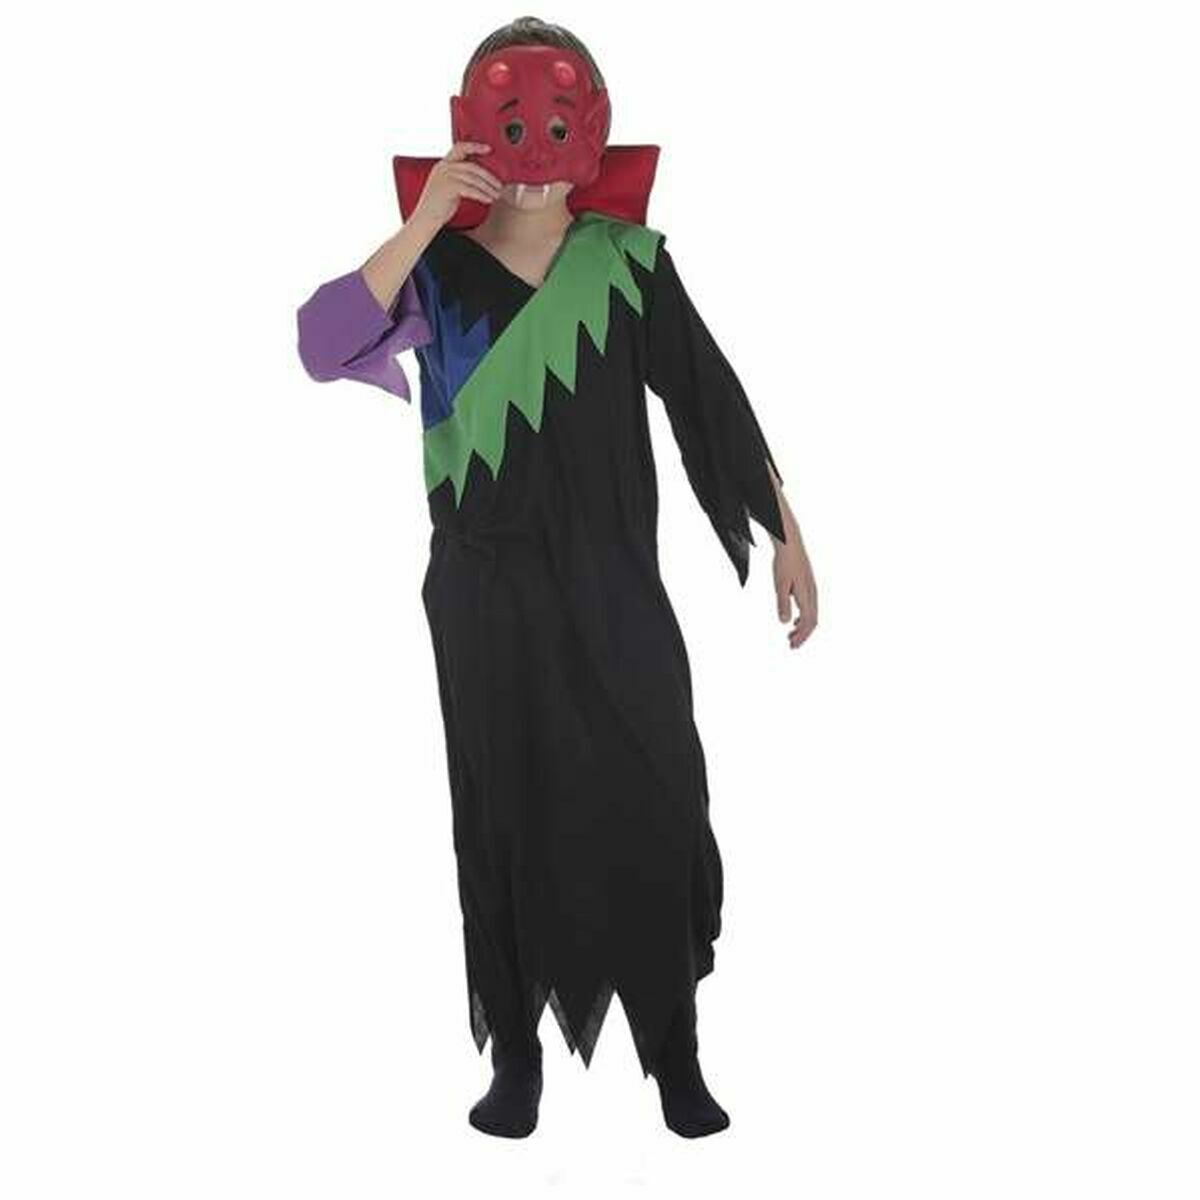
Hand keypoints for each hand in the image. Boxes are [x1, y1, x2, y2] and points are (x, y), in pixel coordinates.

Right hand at [412, 140, 503, 229]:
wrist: (425, 219)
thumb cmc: (437, 207)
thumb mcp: (447, 187)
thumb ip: (459, 179)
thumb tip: (479, 179)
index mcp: (442, 165)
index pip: (459, 148)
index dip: (474, 146)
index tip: (488, 148)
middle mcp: (443, 168)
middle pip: (472, 166)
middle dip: (488, 176)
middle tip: (499, 185)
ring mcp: (445, 177)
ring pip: (473, 179)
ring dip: (488, 187)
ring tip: (496, 194)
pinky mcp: (448, 188)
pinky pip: (470, 189)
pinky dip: (482, 195)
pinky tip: (488, 199)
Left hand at [773, 517, 817, 649]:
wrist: (791, 544)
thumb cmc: (784, 563)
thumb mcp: (780, 585)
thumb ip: (782, 603)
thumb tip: (784, 622)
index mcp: (807, 595)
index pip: (808, 622)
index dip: (802, 636)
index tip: (792, 645)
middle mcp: (812, 594)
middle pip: (812, 621)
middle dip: (803, 635)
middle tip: (791, 645)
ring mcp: (812, 589)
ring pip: (812, 614)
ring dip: (802, 627)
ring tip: (791, 635)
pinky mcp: (809, 585)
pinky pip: (810, 607)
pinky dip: (804, 617)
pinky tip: (794, 620)